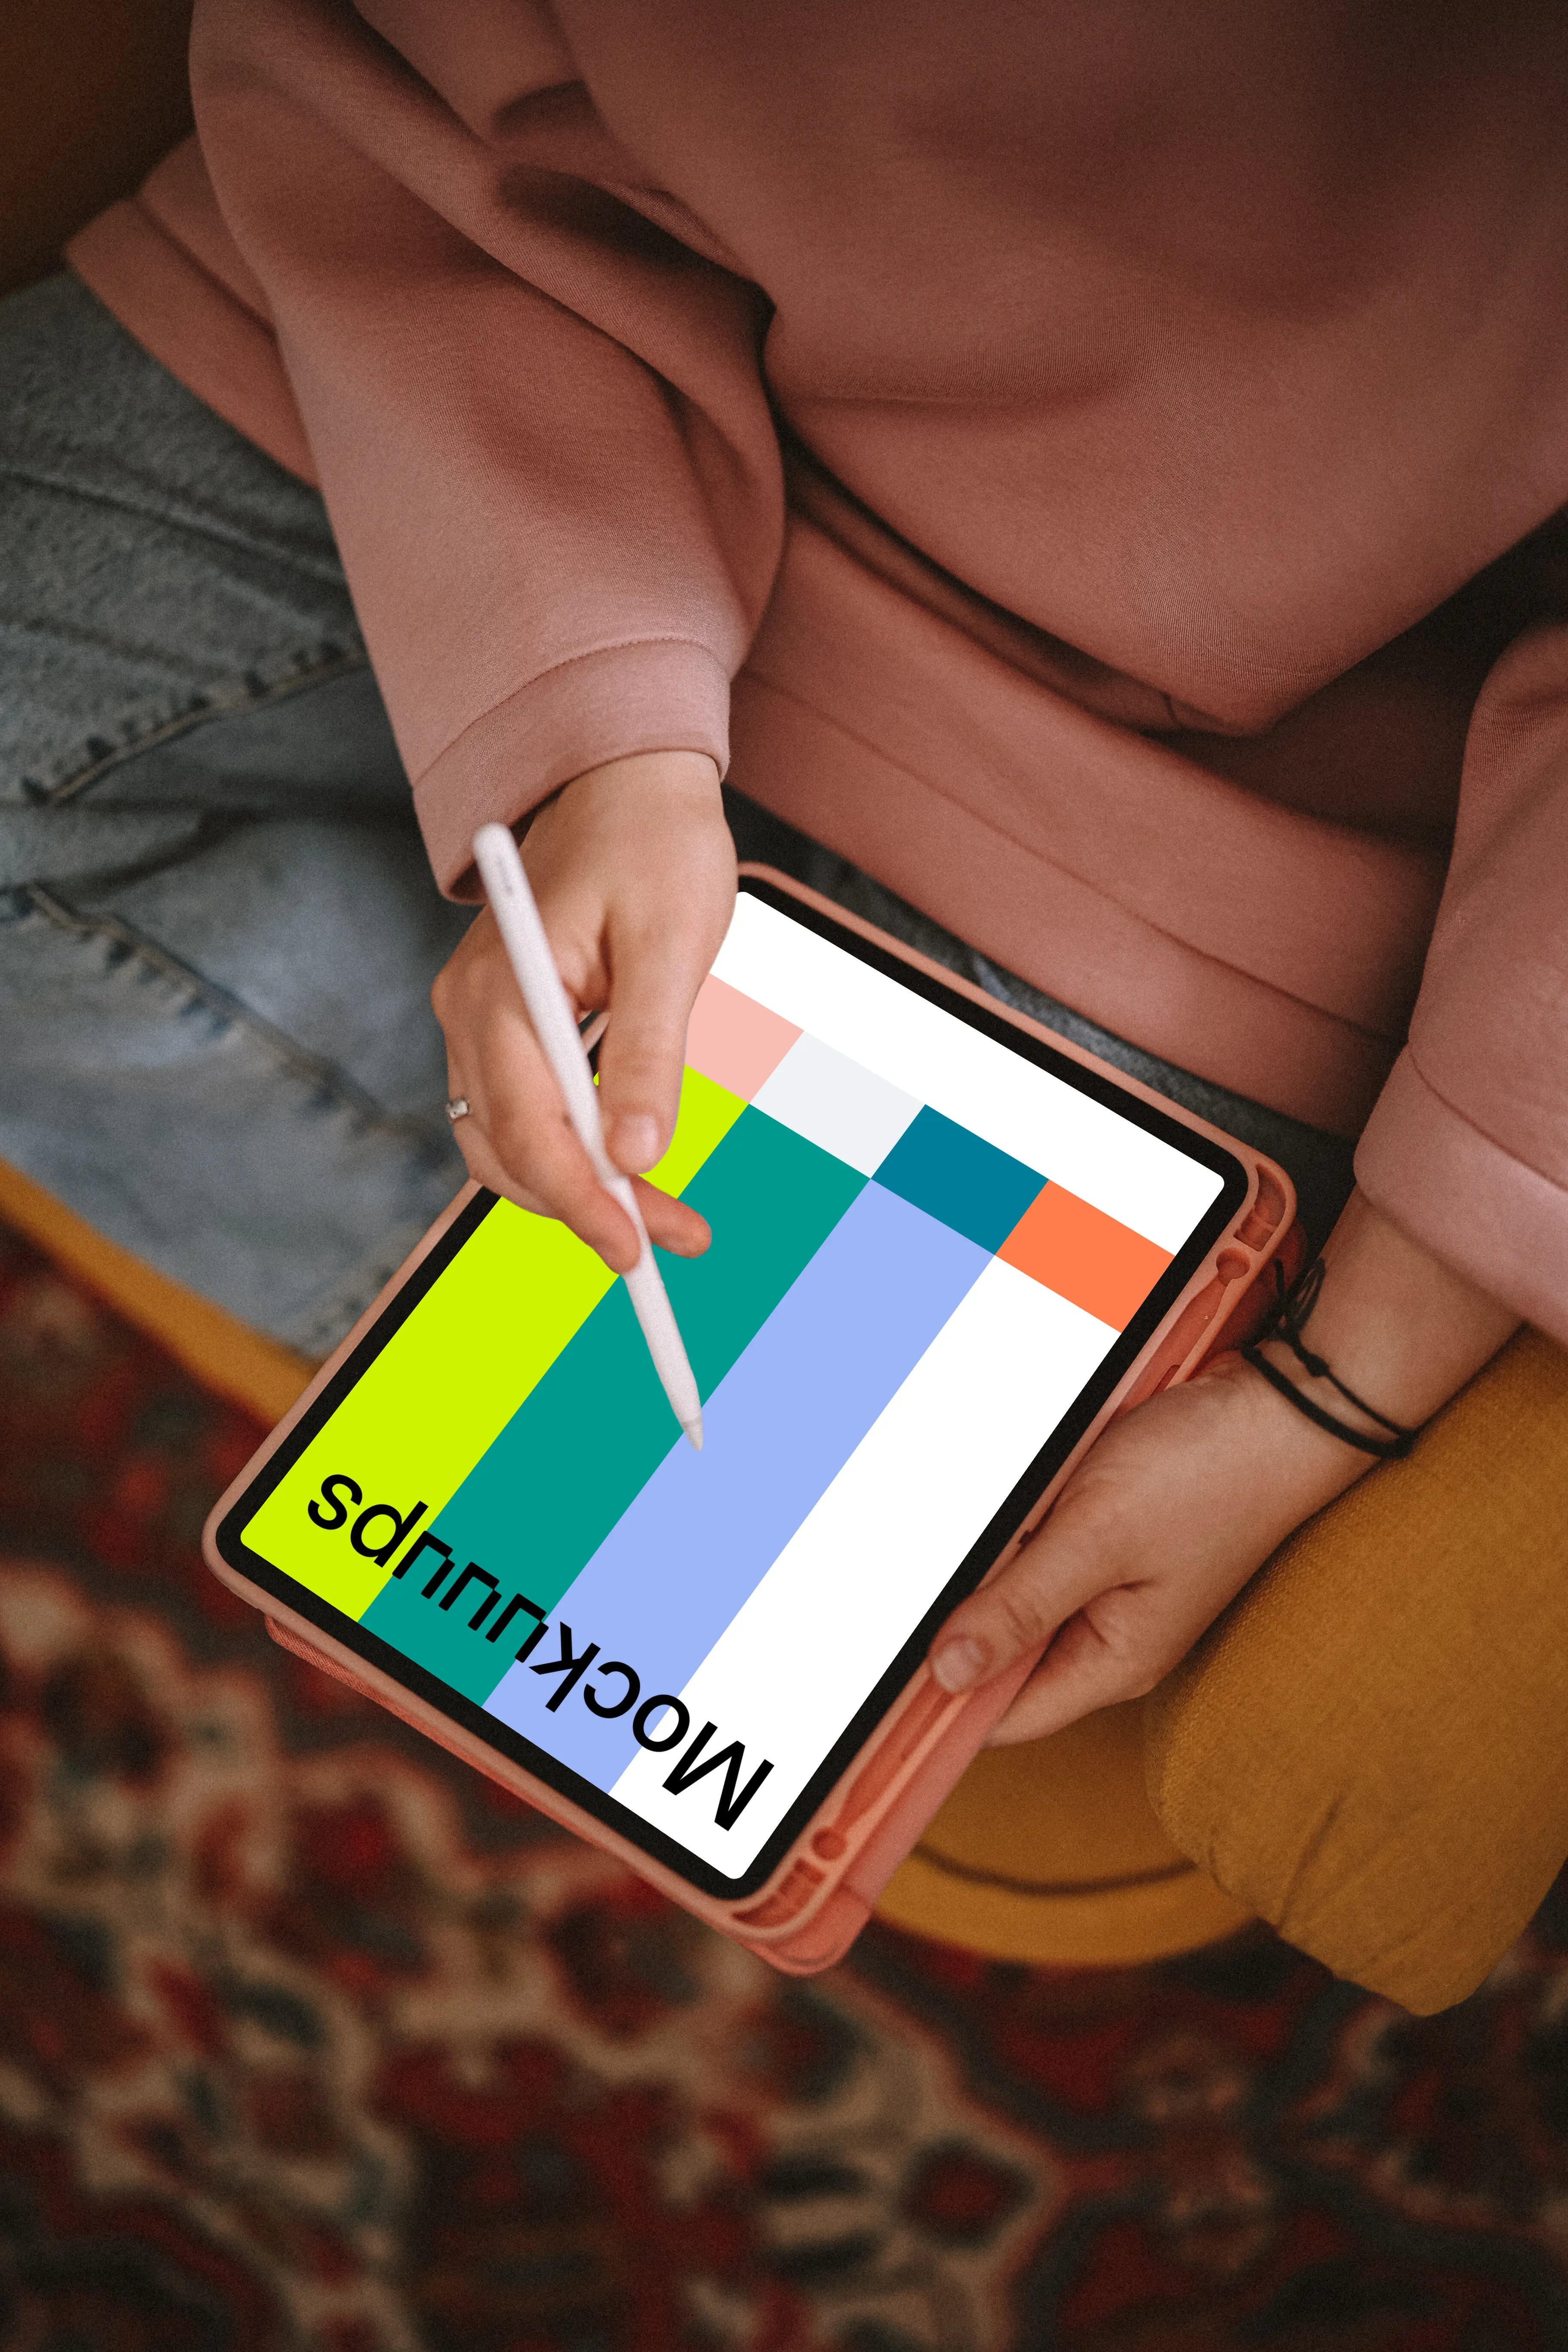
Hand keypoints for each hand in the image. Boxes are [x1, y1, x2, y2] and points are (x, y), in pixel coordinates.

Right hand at [431, 750, 734, 1271]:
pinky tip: (631, 1169)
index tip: (634, 1249)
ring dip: (580, 1191)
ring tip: (664, 1220)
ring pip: (510, 1141)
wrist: (629, 780)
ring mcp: (480, 1019)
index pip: (525, 1127)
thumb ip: (649, 1052)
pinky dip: (575, 1153)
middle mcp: (470, 1010)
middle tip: (669, 1244)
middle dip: (583, 1208)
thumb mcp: (671, 944)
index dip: (578, 1201)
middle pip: (506, 1148)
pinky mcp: (506, 1026)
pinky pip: (526, 1111)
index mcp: (502, 988)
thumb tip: (639, 1155)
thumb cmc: (655, 844)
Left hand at [929, 1191, 1520, 1744]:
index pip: (1003, 1716)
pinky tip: (1016, 1496)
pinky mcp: (1115, 1541)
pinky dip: (1019, 1528)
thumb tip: (945, 1676)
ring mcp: (1116, 1588)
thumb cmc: (1209, 1473)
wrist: (1282, 1406)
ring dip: (990, 1564)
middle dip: (960, 1617)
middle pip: (1004, 1656)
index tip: (880, 1676)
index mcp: (1114, 1661)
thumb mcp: (1096, 1539)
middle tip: (911, 1582)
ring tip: (989, 1522)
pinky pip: (1044, 1551)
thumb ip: (1019, 1608)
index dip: (940, 1703)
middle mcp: (1114, 1638)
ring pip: (1018, 1596)